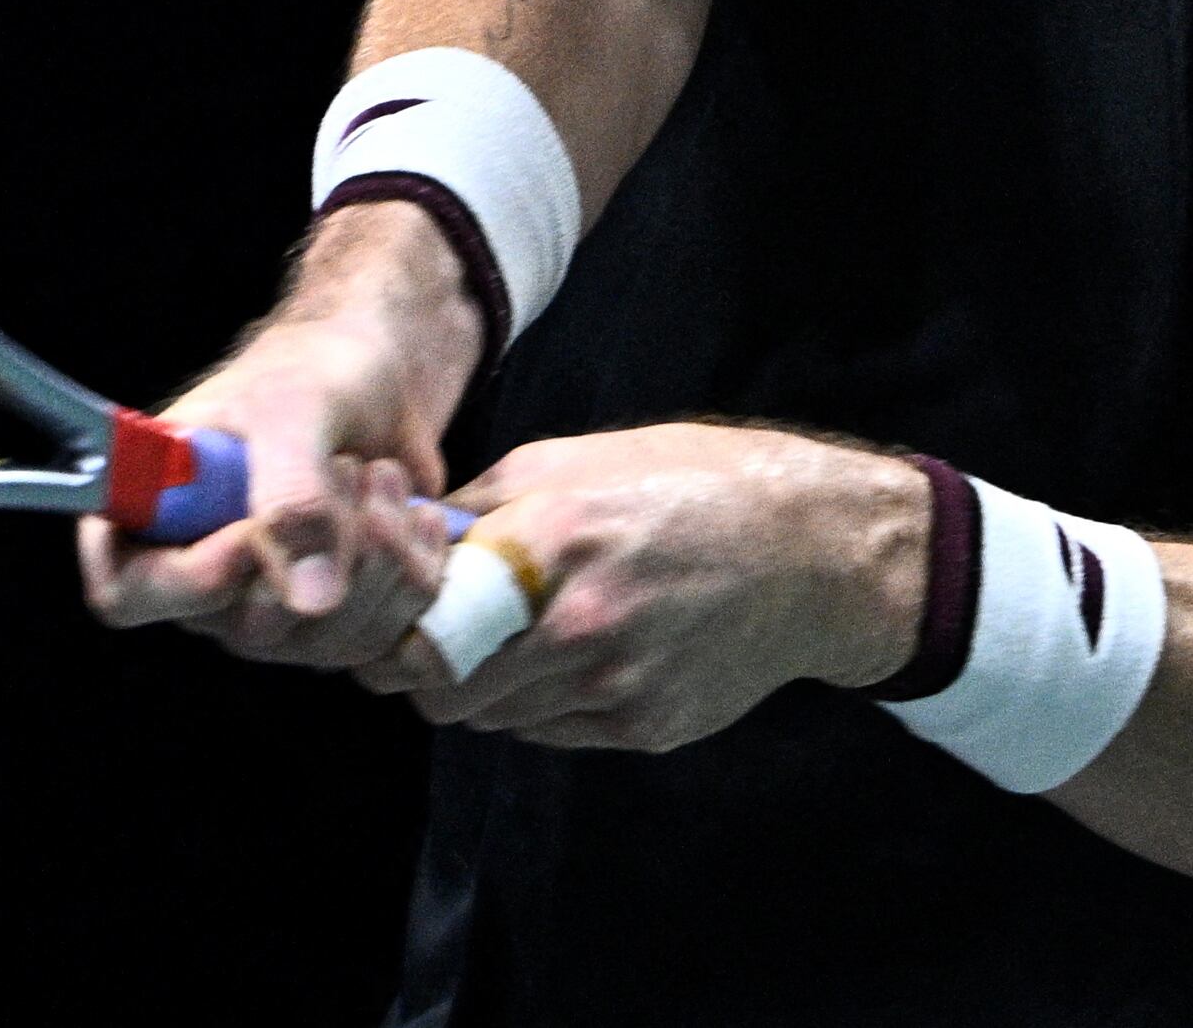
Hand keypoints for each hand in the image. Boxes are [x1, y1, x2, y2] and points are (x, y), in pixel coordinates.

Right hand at [76, 203, 480, 667]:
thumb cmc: (310, 375)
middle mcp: (199, 579)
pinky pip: (382, 642)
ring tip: (382, 474)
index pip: (127, 593)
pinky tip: (416, 514)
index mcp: (149, 515)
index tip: (252, 529)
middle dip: (324, 544)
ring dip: (380, 554)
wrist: (377, 385)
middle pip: (249, 628)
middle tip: (349, 465)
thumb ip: (292, 494)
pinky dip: (416, 577)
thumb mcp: (295, 411)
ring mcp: (268, 610)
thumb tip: (310, 602)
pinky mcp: (335, 623)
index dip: (192, 581)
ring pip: (324, 642)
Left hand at [357, 424, 926, 751]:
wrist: (807, 550)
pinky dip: (536, 705)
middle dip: (424, 671)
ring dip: (481, 689)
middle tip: (429, 641)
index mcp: (550, 539)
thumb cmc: (682, 484)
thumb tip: (402, 535)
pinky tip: (561, 658)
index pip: (424, 625)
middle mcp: (579, 622)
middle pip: (447, 691)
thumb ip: (478, 506)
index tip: (386, 619)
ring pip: (495, 718)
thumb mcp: (569, 460)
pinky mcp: (645, 726)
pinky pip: (552, 732)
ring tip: (503, 641)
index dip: (390, 631)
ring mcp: (615, 684)